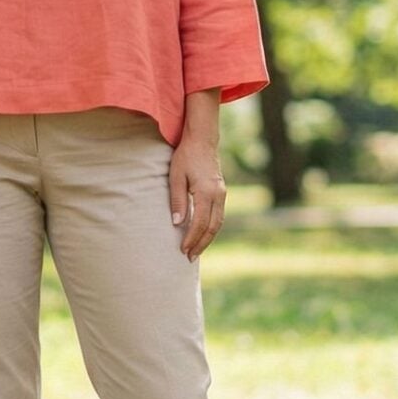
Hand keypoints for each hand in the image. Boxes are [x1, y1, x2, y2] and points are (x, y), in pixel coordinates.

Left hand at [168, 129, 225, 260]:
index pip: (200, 222)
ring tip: (195, 251)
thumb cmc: (185, 157)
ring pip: (218, 223)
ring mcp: (222, 194)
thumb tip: (177, 223)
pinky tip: (202, 236)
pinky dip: (211, 229)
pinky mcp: (221, 193)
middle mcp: (218, 195)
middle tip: (189, 257)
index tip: (183, 250)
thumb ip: (177, 201)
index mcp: (206, 192)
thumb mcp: (176, 177)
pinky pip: (218, 216)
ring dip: (207, 239)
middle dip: (201, 244)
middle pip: (212, 227)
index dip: (191, 238)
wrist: (202, 141)